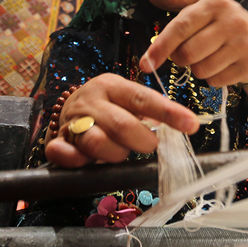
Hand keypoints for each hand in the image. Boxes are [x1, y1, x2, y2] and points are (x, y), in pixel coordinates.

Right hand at [45, 73, 199, 167]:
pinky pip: (62, 154)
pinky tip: (85, 161)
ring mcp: (72, 121)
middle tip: (148, 146)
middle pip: (123, 125)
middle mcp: (91, 100)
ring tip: (117, 152)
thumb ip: (149, 112)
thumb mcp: (126, 100)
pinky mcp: (56, 141)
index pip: (144, 98)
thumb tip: (183, 124)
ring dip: (114, 155)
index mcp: (112, 86)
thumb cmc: (107, 107)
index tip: (191, 124)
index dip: (169, 113)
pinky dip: (76, 161)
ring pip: (97, 143)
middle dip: (143, 142)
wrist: (68, 108)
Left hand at [139, 0, 247, 86]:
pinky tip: (222, 64)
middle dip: (180, 59)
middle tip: (187, 54)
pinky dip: (212, 78)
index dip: (160, 48)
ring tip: (208, 57)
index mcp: (214, 3)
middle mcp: (232, 20)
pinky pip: (215, 81)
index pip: (180, 28)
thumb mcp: (199, 17)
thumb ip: (175, 31)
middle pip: (188, 53)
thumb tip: (148, 61)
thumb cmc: (216, 26)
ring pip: (201, 71)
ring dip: (197, 69)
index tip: (145, 64)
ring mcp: (244, 43)